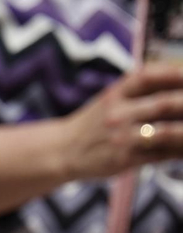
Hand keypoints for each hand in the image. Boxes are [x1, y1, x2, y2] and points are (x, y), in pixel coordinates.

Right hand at [59, 63, 182, 180]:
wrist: (63, 150)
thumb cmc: (94, 123)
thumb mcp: (110, 99)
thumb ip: (140, 91)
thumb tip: (179, 82)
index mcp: (115, 94)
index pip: (148, 77)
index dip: (175, 74)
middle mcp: (117, 113)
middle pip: (164, 104)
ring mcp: (121, 137)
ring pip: (167, 131)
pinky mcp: (125, 159)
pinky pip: (162, 154)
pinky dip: (181, 150)